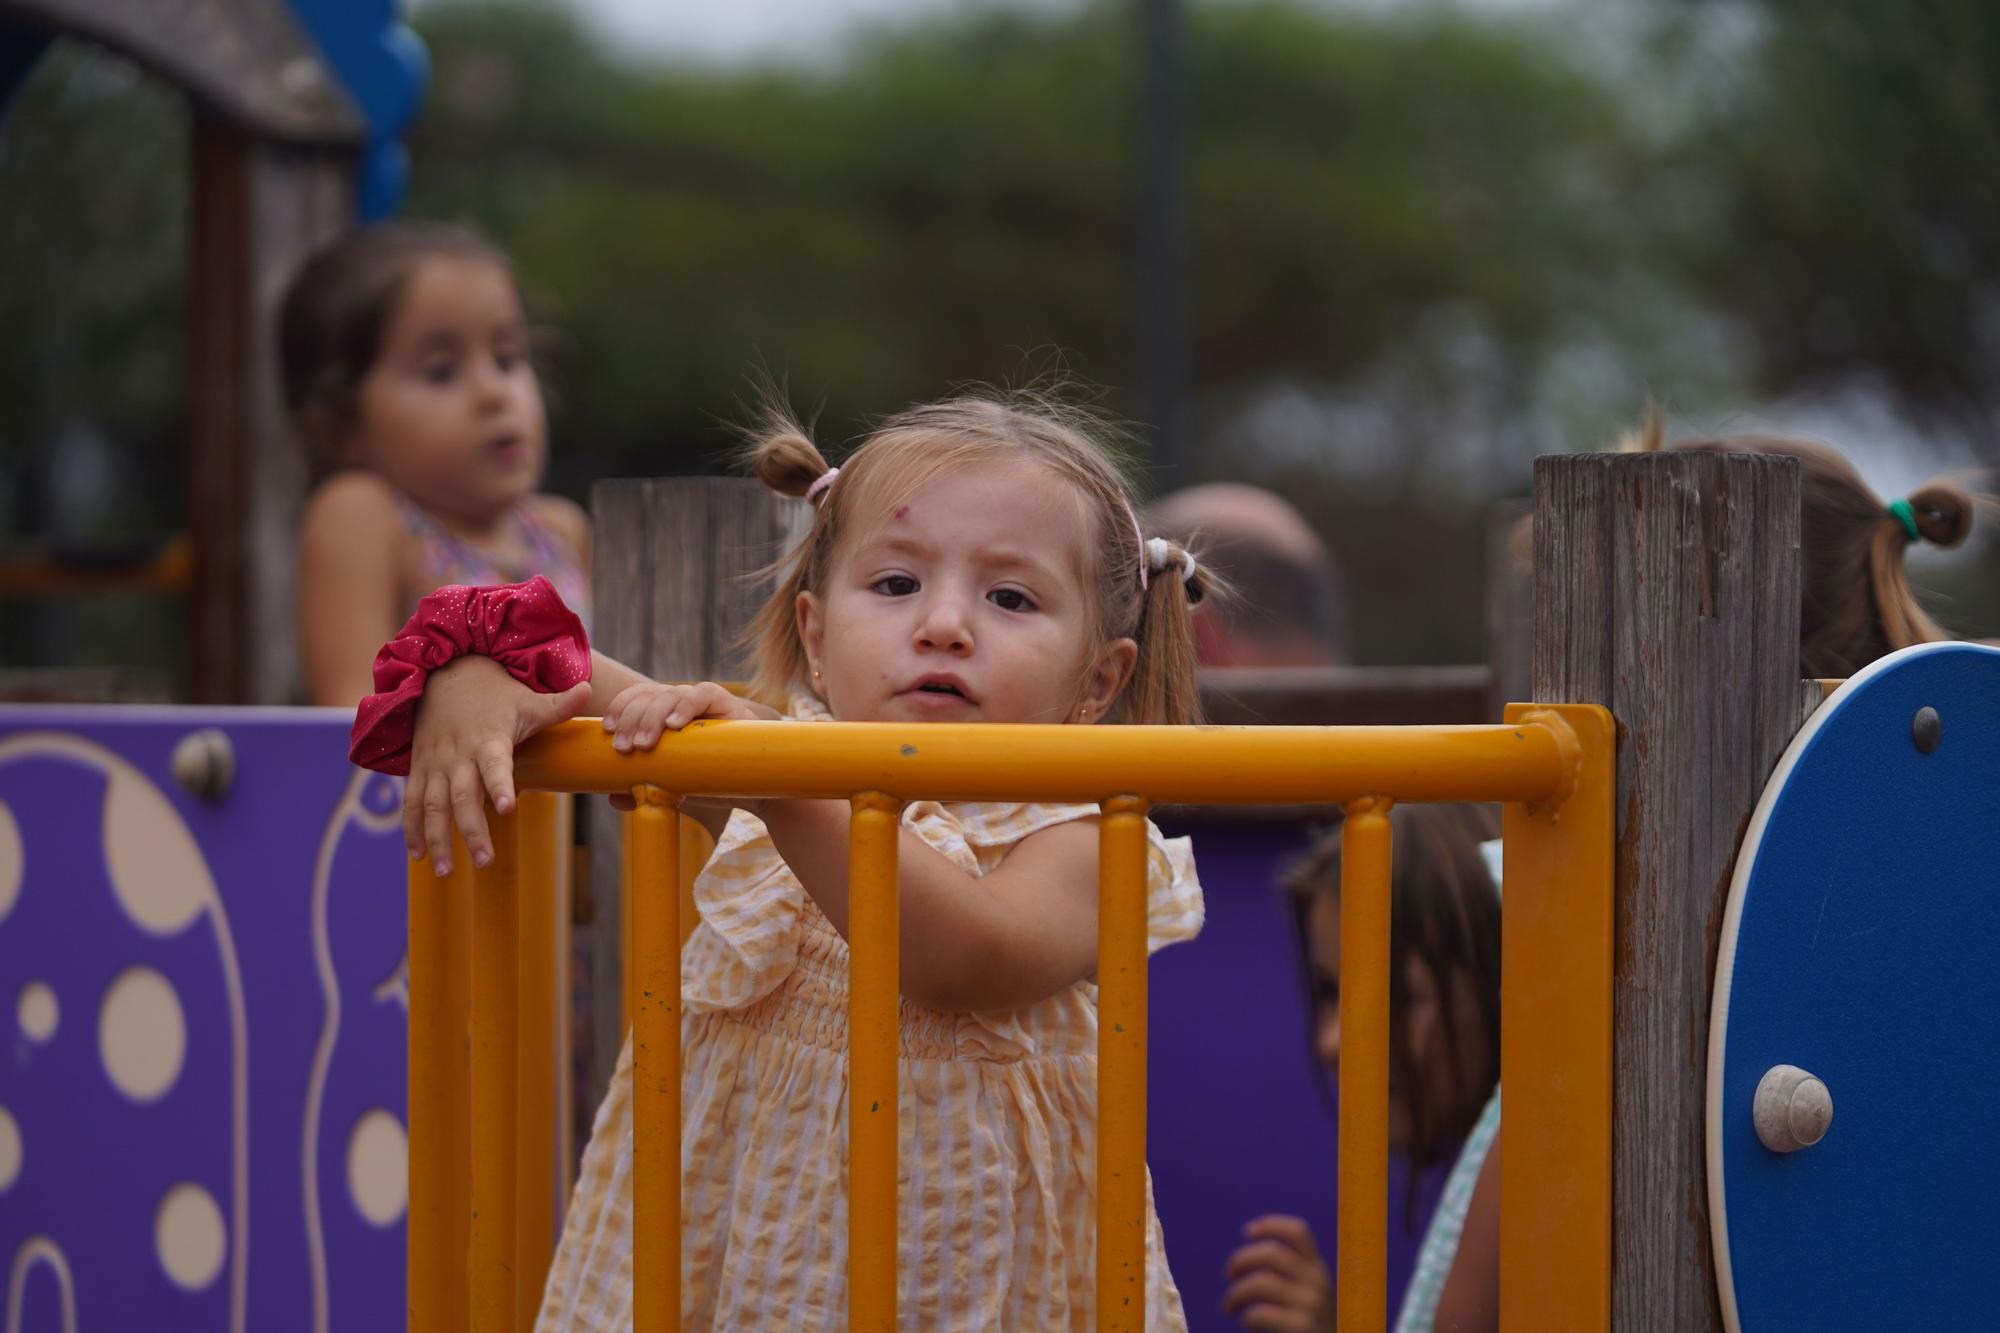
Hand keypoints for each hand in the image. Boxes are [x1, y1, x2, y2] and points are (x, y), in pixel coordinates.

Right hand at [403, 655, 592, 875]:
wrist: (447, 674)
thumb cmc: (496, 694)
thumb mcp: (527, 699)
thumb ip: (558, 704)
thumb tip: (589, 689)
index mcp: (488, 740)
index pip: (495, 764)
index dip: (501, 784)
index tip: (508, 807)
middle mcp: (459, 755)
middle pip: (462, 797)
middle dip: (471, 830)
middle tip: (485, 861)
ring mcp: (435, 764)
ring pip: (433, 805)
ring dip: (437, 838)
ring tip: (445, 871)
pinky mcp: (420, 769)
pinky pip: (412, 802)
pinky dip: (412, 828)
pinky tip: (419, 855)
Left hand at [600, 682, 776, 815]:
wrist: (756, 790)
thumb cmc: (710, 782)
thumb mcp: (672, 787)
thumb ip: (644, 790)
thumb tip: (614, 798)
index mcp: (664, 713)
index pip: (637, 696)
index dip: (619, 708)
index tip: (608, 731)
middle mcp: (682, 703)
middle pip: (649, 695)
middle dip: (631, 719)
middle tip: (623, 748)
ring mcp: (705, 702)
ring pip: (671, 694)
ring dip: (652, 717)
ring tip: (643, 745)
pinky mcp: (729, 706)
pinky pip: (704, 694)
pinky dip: (687, 705)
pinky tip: (676, 725)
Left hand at [1222, 1215, 1334, 1331]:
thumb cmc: (1313, 1326)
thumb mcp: (1310, 1295)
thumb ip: (1291, 1277)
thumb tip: (1249, 1260)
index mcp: (1319, 1270)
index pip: (1299, 1232)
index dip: (1271, 1225)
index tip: (1247, 1231)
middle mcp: (1318, 1282)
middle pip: (1272, 1253)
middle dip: (1241, 1260)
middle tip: (1228, 1275)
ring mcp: (1311, 1305)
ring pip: (1261, 1282)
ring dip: (1236, 1293)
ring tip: (1229, 1307)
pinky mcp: (1302, 1327)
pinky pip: (1260, 1314)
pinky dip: (1247, 1317)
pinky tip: (1247, 1324)